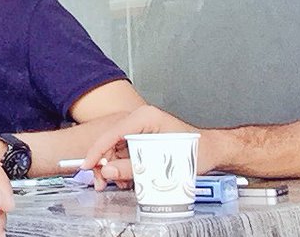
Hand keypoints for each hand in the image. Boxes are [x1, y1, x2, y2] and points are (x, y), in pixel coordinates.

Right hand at [81, 105, 201, 188]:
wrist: (212, 151)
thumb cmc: (195, 150)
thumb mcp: (160, 162)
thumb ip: (133, 168)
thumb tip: (108, 170)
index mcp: (145, 117)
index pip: (112, 132)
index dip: (96, 150)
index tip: (87, 165)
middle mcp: (141, 120)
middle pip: (111, 142)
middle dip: (105, 163)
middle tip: (102, 182)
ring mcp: (142, 129)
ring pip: (117, 149)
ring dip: (114, 167)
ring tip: (119, 182)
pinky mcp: (144, 140)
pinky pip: (126, 153)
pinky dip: (123, 167)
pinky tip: (127, 178)